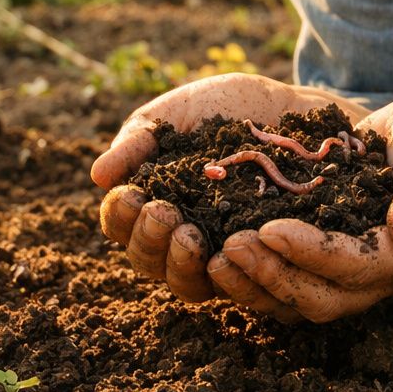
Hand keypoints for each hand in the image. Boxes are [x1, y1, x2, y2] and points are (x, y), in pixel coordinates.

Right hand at [91, 74, 366, 305]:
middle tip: (163, 215)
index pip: (123, 226)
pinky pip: (246, 285)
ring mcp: (223, 252)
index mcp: (154, 203)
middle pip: (151, 263)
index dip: (121, 217)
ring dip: (182, 264)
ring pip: (191, 284)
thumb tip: (98, 176)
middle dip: (149, 242)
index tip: (132, 196)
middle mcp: (184, 237)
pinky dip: (234, 274)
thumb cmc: (227, 106)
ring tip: (189, 236)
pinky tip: (233, 249)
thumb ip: (140, 139)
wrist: (294, 106)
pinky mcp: (265, 261)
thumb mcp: (179, 114)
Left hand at [207, 92, 392, 321]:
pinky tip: (222, 246)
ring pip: (307, 300)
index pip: (362, 268)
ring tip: (216, 254)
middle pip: (328, 298)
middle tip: (228, 246)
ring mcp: (365, 269)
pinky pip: (298, 278)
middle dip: (276, 276)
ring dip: (261, 282)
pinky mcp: (341, 254)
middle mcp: (392, 273)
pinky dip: (261, 271)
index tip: (268, 228)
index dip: (314, 254)